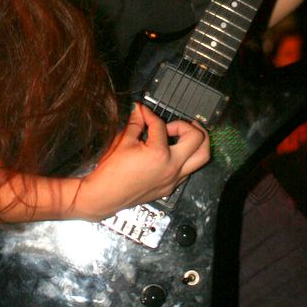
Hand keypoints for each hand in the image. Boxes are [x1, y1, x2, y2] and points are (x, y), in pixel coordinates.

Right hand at [74, 103, 209, 220]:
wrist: (104, 195)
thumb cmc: (111, 172)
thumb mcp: (123, 141)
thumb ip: (135, 123)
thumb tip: (139, 110)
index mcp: (159, 154)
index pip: (161, 125)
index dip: (150, 114)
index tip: (143, 111)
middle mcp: (171, 167)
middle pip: (198, 139)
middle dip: (187, 126)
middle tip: (175, 124)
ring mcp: (173, 179)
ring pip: (202, 158)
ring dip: (199, 142)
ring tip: (190, 132)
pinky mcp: (170, 187)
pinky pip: (189, 169)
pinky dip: (188, 157)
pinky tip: (177, 151)